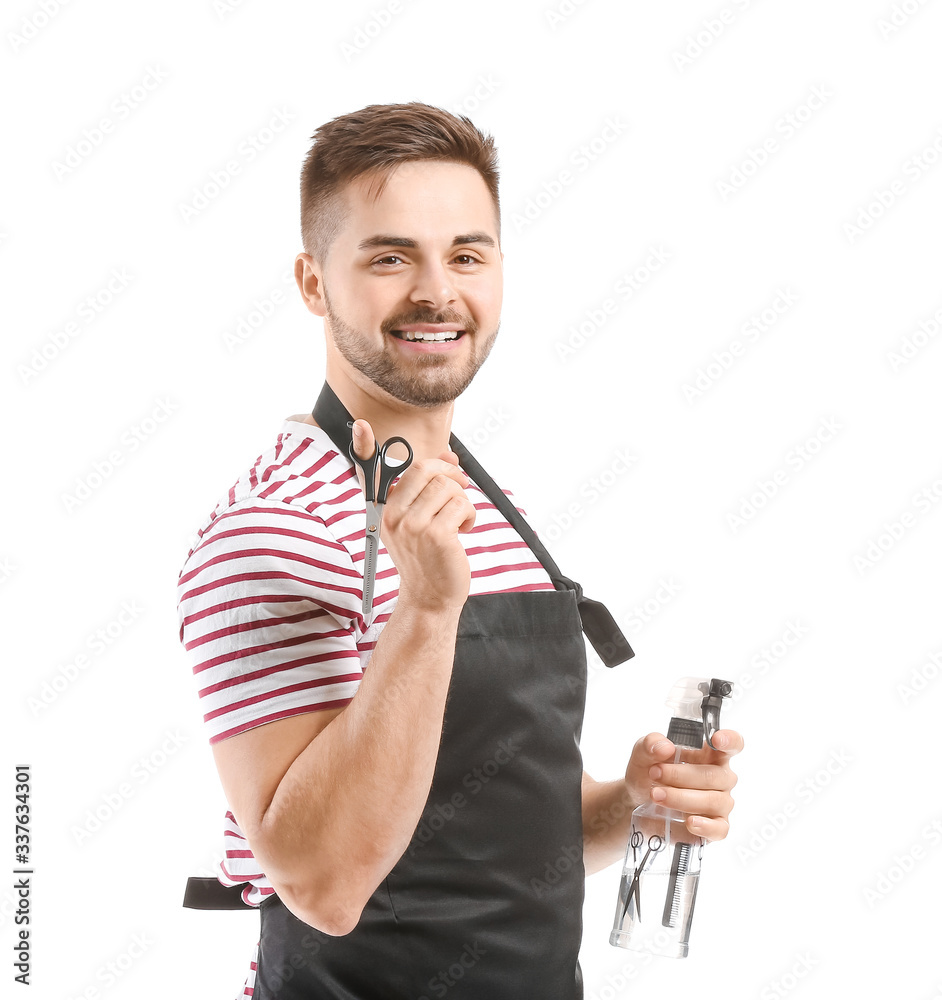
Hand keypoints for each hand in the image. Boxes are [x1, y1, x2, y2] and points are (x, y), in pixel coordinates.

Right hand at [352, 420, 475, 612]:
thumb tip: (448, 455)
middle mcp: (392, 515)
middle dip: (451, 473)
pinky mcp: (435, 535)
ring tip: (459, 519)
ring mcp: (412, 526)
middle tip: (461, 487)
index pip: (370, 473)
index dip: (363, 446)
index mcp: (384, 509)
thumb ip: (430, 486)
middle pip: (424, 468)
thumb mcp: (421, 518)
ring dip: (463, 501)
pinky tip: (463, 530)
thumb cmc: (427, 556)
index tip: (360, 425)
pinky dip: (470, 515)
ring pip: (448, 486)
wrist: (431, 596)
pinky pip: (461, 504)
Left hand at [623, 729, 742, 841]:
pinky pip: (720, 828)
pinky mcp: (715, 827)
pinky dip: (705, 825)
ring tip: (656, 794)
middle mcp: (721, 777)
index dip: (729, 740)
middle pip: (715, 775)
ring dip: (681, 797)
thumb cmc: (650, 772)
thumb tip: (665, 747)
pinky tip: (689, 821)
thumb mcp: (643, 753)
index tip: (716, 739)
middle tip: (655, 773)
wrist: (637, 802)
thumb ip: (651, 744)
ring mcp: (720, 803)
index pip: (733, 744)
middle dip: (680, 774)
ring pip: (713, 801)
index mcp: (710, 754)